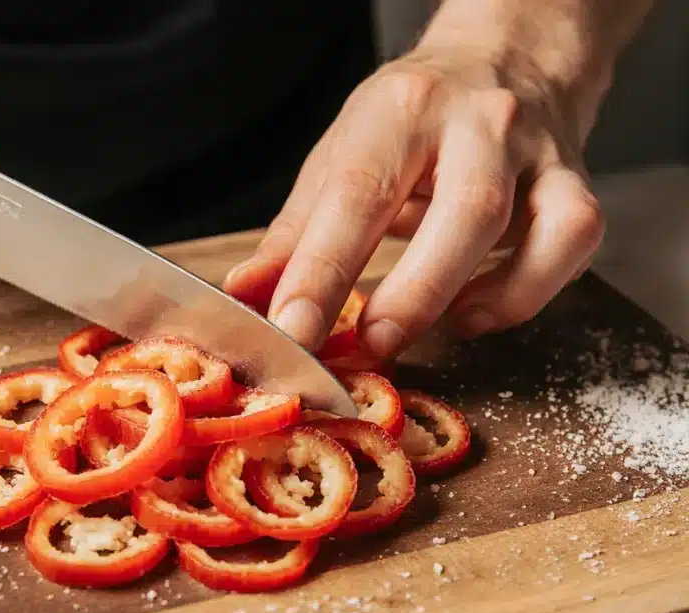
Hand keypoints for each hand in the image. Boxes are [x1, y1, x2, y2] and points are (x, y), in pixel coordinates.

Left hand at [223, 7, 629, 356]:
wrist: (506, 58)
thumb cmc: (409, 123)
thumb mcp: (340, 159)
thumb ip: (295, 235)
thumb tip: (245, 295)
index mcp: (400, 111)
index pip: (358, 194)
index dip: (322, 271)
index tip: (292, 330)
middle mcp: (478, 122)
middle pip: (466, 211)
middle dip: (416, 292)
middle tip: (372, 345)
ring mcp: (537, 151)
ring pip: (541, 226)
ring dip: (486, 296)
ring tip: (433, 327)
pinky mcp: (577, 181)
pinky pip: (573, 242)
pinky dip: (526, 292)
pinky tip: (478, 309)